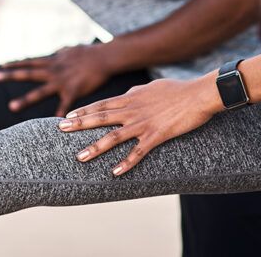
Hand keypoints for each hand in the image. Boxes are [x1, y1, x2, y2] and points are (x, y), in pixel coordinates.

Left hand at [0, 43, 114, 116]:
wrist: (105, 57)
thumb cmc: (90, 53)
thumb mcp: (71, 50)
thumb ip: (61, 53)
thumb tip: (58, 51)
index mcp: (53, 62)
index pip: (30, 62)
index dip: (15, 64)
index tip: (1, 66)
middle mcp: (54, 71)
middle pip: (29, 73)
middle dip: (12, 75)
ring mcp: (62, 82)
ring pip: (39, 92)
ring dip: (25, 100)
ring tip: (11, 107)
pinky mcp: (73, 91)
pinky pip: (63, 106)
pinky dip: (58, 115)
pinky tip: (52, 126)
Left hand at [57, 77, 221, 175]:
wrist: (199, 94)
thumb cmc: (177, 90)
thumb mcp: (151, 87)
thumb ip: (136, 91)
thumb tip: (127, 92)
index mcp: (131, 97)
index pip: (101, 104)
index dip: (83, 110)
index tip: (67, 115)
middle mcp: (132, 110)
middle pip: (100, 117)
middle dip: (79, 124)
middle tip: (61, 129)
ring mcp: (143, 123)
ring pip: (114, 137)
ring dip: (96, 148)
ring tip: (80, 157)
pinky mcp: (157, 135)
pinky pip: (138, 152)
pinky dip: (126, 163)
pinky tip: (115, 173)